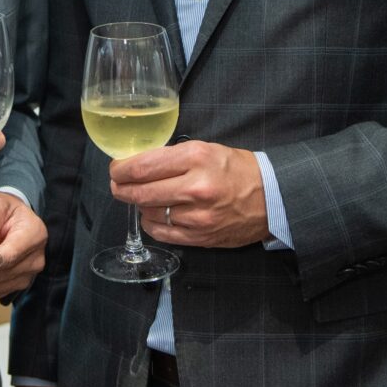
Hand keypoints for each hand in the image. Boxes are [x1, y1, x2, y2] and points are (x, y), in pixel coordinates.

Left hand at [110, 140, 268, 246]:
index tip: (116, 169)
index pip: (144, 166)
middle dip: (121, 188)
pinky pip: (162, 232)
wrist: (271, 197)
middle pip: (141, 192)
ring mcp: (198, 216)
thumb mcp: (206, 149)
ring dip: (139, 205)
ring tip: (141, 197)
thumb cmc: (237, 169)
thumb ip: (173, 157)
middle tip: (117, 184)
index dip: (122, 169)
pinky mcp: (200, 237)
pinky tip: (153, 214)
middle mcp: (196, 188)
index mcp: (197, 159)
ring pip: (149, 212)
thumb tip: (138, 164)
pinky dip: (151, 222)